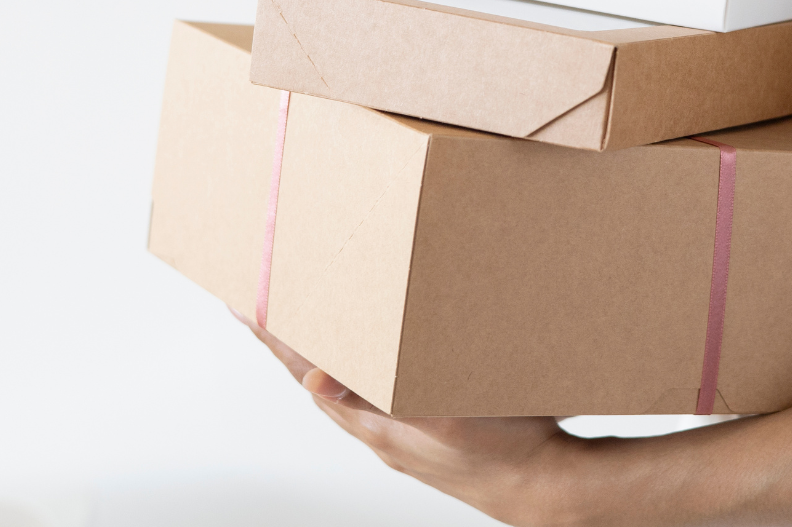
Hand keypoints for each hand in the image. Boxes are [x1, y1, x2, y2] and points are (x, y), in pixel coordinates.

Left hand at [234, 308, 588, 526]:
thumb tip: (318, 381)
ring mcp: (400, 431)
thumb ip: (382, 400)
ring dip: (320, 350)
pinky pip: (377, 391)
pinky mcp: (425, 428)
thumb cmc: (504, 454)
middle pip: (316, 375)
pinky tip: (372, 355)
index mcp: (375, 423)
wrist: (548, 488)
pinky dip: (360, 365)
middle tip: (258, 304)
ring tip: (300, 323)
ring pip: (345, 384)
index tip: (244, 304)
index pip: (308, 371)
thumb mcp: (444, 418)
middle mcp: (379, 427)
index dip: (275, 336)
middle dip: (286, 338)